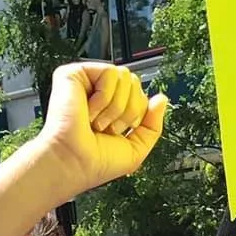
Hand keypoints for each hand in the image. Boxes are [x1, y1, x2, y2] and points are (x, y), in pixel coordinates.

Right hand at [30, 62, 167, 202]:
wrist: (75, 163)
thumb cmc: (96, 162)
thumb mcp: (136, 149)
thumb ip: (153, 125)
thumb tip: (161, 99)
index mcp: (111, 108)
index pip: (140, 94)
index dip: (137, 114)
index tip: (119, 132)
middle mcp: (99, 94)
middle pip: (134, 82)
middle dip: (128, 111)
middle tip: (107, 128)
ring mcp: (86, 83)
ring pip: (125, 76)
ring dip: (115, 107)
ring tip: (97, 122)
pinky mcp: (74, 74)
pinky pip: (110, 72)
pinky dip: (104, 97)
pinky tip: (89, 111)